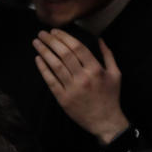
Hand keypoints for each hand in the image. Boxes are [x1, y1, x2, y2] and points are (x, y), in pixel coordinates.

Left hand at [33, 30, 127, 144]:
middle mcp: (83, 77)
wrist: (104, 120)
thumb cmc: (110, 96)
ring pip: (55, 66)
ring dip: (44, 52)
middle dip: (51, 41)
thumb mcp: (115, 73)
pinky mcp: (62, 98)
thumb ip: (108, 55)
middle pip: (64, 54)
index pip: (78, 48)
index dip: (65, 38)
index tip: (55, 31)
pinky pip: (50, 81)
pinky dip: (43, 69)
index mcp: (96, 69)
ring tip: (36, 42)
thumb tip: (100, 39)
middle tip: (42, 33)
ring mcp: (71, 88)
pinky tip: (37, 59)